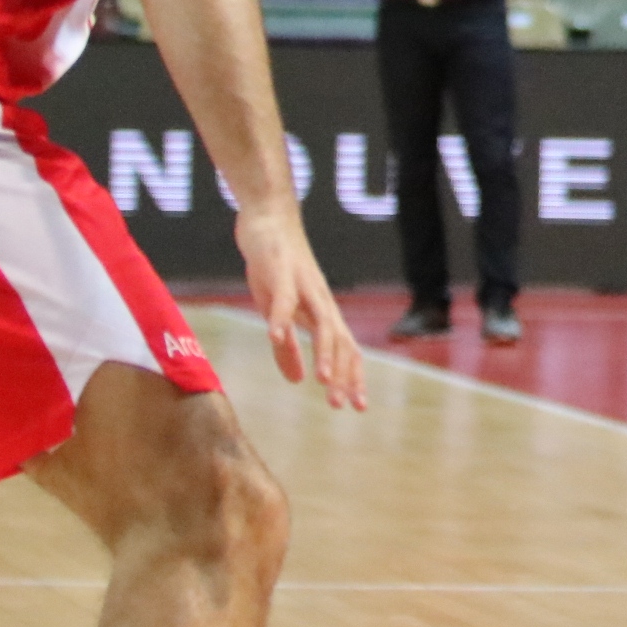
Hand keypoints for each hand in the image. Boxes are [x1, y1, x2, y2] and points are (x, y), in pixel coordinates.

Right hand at [236, 205, 365, 409]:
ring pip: (320, 322)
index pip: (346, 349)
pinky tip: (275, 337)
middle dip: (343, 375)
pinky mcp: (281, 272)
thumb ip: (287, 346)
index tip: (357, 407)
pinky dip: (281, 318)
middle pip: (340, 341)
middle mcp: (320, 300)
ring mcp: (303, 285)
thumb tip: (297, 380)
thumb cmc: (276, 268)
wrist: (269, 219)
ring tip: (323, 381)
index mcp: (322, 312)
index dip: (352, 378)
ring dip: (323, 352)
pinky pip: (282, 298)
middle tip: (343, 406)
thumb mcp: (279, 312)